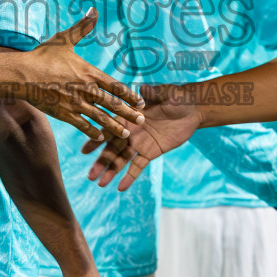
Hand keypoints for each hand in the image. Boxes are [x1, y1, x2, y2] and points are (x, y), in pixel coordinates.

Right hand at [21, 9, 143, 140]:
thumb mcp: (65, 39)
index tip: (141, 103)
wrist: (22, 74)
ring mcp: (76, 103)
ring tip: (126, 134)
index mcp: (89, 73)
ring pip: (101, 118)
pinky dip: (92, 132)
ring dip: (114, 127)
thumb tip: (93, 10)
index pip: (116, 86)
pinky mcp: (64, 114)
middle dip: (129, 114)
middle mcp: (86, 90)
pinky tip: (99, 137)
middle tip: (142, 121)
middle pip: (113, 104)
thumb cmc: (43, 56)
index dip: (130, 95)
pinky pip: (82, 125)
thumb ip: (82, 27)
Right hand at [84, 84, 205, 190]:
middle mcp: (130, 131)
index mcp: (129, 116)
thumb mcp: (165, 93)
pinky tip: (120, 188)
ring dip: (111, 171)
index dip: (97, 139)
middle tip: (90, 176)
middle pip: (112, 148)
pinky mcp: (150, 152)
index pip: (110, 128)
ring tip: (100, 184)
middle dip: (101, 162)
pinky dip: (129, 177)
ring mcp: (139, 143)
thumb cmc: (175, 96)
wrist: (192, 109)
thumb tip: (143, 89)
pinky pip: (138, 166)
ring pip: (121, 159)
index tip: (84, 150)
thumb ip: (153, 94)